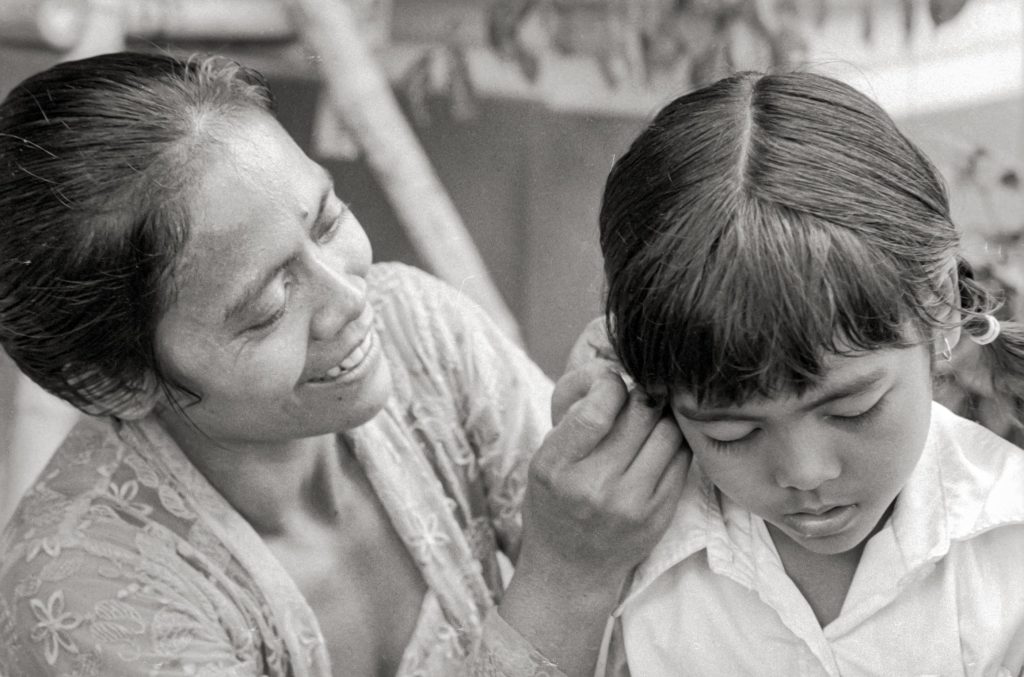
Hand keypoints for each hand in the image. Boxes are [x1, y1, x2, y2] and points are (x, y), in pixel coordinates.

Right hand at [523, 364, 687, 587]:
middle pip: (641, 414)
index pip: (598, 409)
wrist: (569, 570)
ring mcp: (631, 504)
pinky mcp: (659, 515)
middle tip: (637, 394)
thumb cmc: (554, 502)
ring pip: (668, 433)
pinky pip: (682, 460)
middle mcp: (594, 487)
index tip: (610, 384)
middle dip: (642, 394)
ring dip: (663, 416)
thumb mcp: (544, 458)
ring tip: (651, 416)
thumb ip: (573, 417)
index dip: (611, 384)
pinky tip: (661, 442)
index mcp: (556, 467)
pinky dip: (675, 442)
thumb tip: (613, 370)